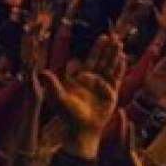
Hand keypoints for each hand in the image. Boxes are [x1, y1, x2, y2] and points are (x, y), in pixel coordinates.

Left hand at [41, 35, 126, 158]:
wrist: (82, 129)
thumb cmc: (69, 115)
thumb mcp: (59, 97)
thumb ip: (52, 84)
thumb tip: (41, 72)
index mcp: (82, 78)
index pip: (91, 59)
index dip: (98, 48)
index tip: (103, 37)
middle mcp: (94, 80)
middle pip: (103, 60)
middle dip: (109, 49)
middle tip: (115, 36)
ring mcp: (104, 86)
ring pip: (111, 67)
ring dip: (115, 56)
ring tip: (120, 44)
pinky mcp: (112, 94)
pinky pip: (116, 79)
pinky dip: (120, 69)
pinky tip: (123, 59)